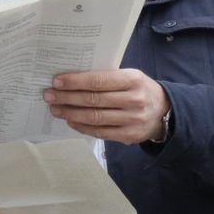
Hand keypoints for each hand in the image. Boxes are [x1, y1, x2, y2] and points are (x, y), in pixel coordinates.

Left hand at [45, 69, 169, 143]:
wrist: (164, 111)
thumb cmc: (140, 89)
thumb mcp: (130, 77)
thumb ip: (107, 78)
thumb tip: (72, 80)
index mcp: (133, 80)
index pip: (99, 81)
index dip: (75, 82)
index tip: (57, 81)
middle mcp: (134, 100)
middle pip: (94, 100)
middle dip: (67, 98)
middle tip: (49, 95)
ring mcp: (132, 120)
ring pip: (94, 118)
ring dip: (70, 113)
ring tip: (55, 108)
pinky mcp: (128, 136)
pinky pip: (100, 132)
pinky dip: (82, 126)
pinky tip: (70, 120)